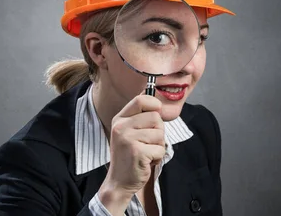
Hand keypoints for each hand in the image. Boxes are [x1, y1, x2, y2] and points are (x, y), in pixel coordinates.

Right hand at [98, 93, 165, 212]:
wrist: (119, 181)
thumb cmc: (128, 156)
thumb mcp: (128, 132)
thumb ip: (140, 118)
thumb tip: (157, 102)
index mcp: (120, 119)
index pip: (141, 100)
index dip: (154, 103)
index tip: (157, 111)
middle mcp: (121, 127)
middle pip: (155, 117)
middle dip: (158, 131)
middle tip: (148, 142)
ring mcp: (128, 139)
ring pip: (160, 134)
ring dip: (158, 146)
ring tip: (146, 152)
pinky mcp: (137, 152)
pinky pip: (160, 149)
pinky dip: (158, 157)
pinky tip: (147, 161)